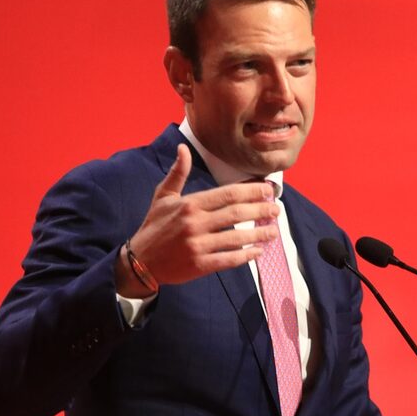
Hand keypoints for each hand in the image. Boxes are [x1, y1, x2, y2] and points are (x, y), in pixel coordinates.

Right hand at [116, 144, 279, 296]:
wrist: (140, 261)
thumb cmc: (154, 227)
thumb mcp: (163, 197)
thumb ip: (178, 174)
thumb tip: (183, 149)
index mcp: (189, 205)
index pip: (227, 194)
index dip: (251, 191)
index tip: (267, 190)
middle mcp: (195, 224)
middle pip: (237, 214)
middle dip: (261, 210)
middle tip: (276, 209)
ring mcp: (198, 246)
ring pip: (237, 238)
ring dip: (259, 234)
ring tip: (274, 231)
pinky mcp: (199, 266)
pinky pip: (229, 259)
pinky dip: (246, 256)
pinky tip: (258, 251)